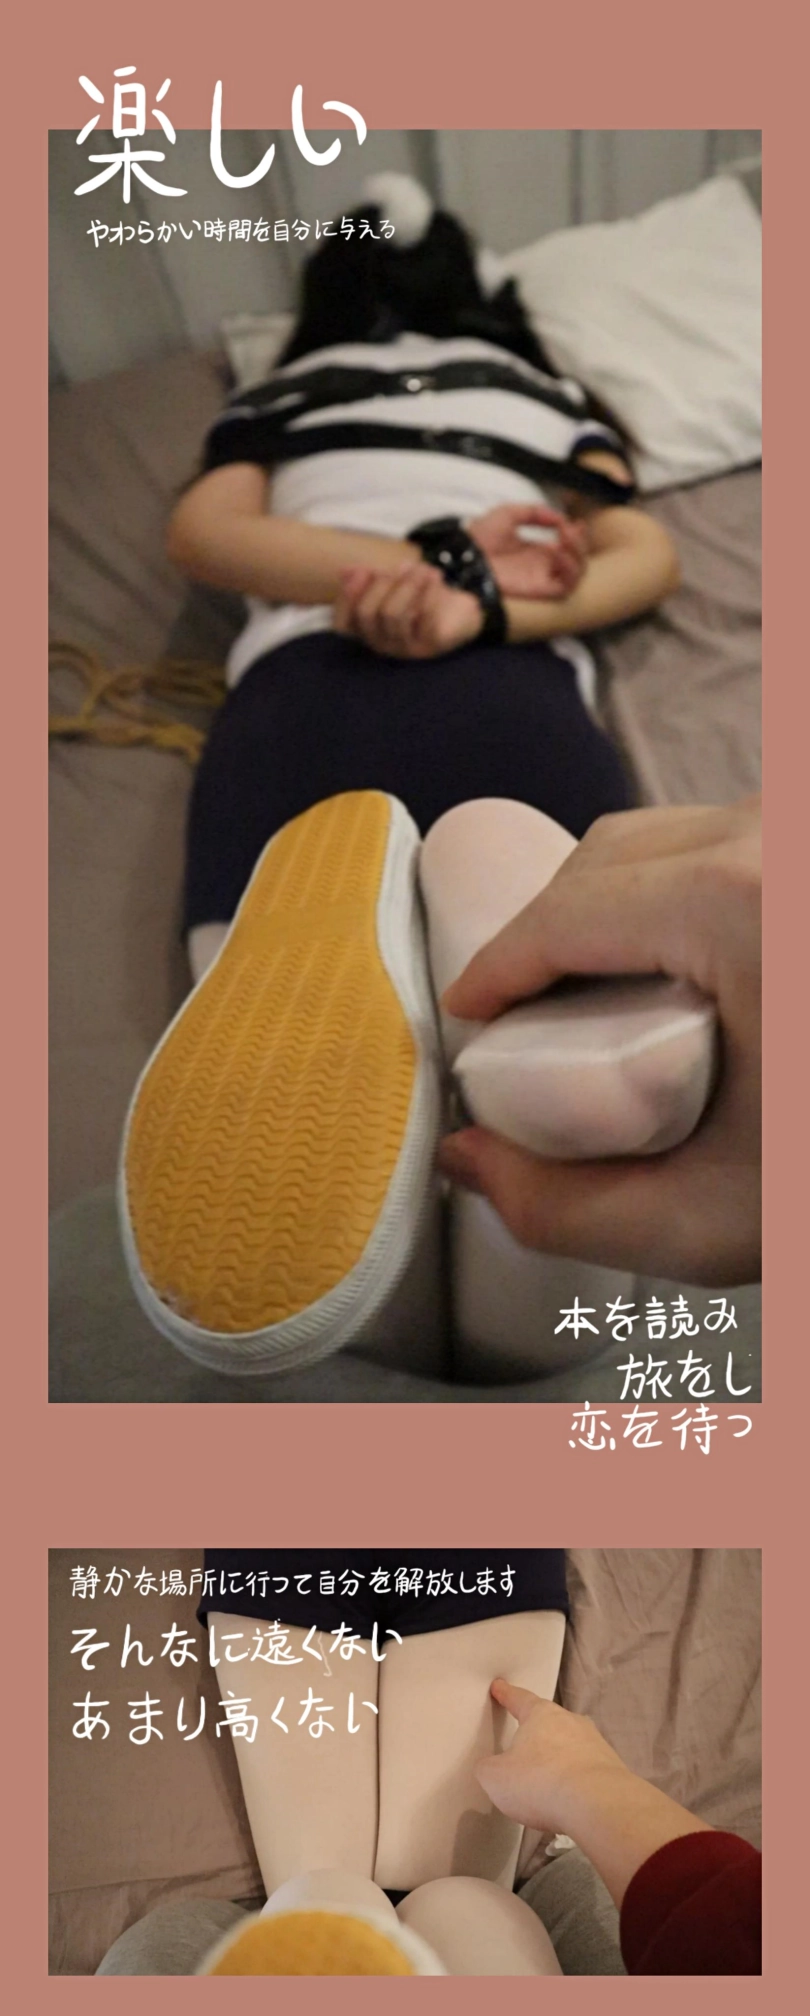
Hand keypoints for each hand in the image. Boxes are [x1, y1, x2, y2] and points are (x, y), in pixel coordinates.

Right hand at [333, 562, 483, 657]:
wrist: (462, 610)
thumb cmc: (422, 597)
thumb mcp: (394, 583)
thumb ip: (369, 577)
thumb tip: (345, 571)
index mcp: (370, 631)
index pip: (343, 624)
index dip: (347, 597)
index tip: (361, 570)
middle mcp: (384, 644)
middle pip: (367, 614)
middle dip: (382, 583)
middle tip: (402, 565)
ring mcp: (407, 649)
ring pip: (393, 614)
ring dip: (407, 584)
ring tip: (423, 568)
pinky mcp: (431, 646)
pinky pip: (423, 617)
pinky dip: (428, 591)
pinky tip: (435, 576)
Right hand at [439, 798, 760, 1284]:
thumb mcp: (720, 1217)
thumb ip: (569, 1207)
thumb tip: (472, 1160)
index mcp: (733, 903)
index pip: (563, 916)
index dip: (496, 972)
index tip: (470, 1024)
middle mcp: (772, 837)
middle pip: (607, 855)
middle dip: (549, 935)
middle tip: (528, 1025)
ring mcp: (801, 835)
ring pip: (671, 837)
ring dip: (615, 907)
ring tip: (601, 1003)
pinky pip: (733, 848)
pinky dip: (683, 897)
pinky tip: (686, 975)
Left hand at [469, 504, 588, 599]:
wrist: (466, 556)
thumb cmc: (481, 537)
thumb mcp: (508, 514)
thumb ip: (534, 512)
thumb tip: (559, 517)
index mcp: (536, 552)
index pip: (567, 547)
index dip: (577, 535)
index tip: (577, 522)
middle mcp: (542, 567)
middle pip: (577, 561)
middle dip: (580, 543)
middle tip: (570, 529)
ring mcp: (542, 579)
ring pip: (576, 574)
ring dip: (577, 555)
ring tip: (565, 539)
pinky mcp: (539, 590)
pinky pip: (565, 586)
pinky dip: (568, 568)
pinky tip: (557, 551)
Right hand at [478, 1681, 713, 1910]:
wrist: (598, 1805)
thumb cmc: (540, 1782)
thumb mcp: (496, 1778)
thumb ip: (488, 1769)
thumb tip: (492, 1768)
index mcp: (541, 1715)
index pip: (519, 1699)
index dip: (506, 1694)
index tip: (499, 1686)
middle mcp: (570, 1721)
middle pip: (549, 1721)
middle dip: (536, 1733)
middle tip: (523, 1746)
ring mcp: (595, 1744)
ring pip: (570, 1746)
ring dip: (558, 1759)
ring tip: (546, 1782)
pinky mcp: (611, 1769)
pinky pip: (585, 1770)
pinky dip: (574, 1780)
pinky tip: (567, 1799)